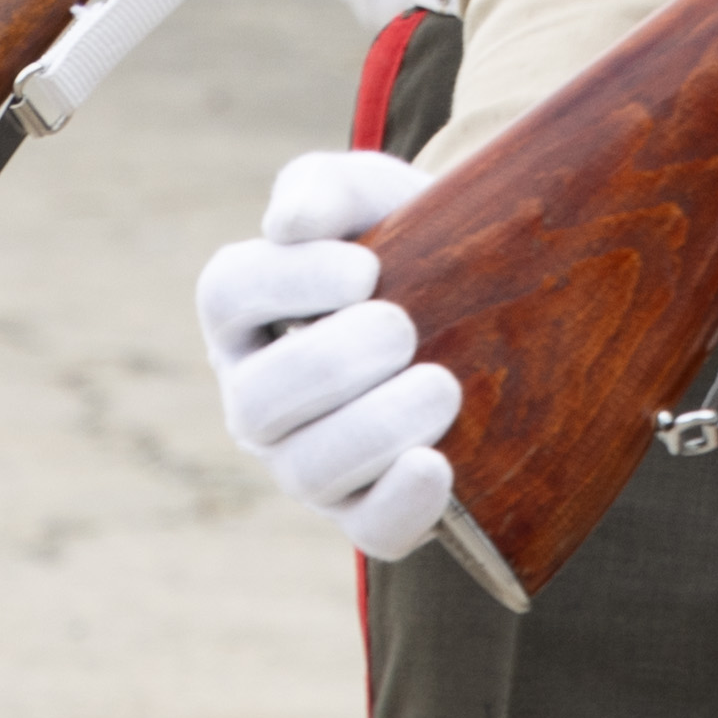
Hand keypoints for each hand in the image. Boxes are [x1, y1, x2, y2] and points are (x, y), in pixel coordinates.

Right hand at [201, 149, 461, 560]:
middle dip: (334, 364)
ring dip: (375, 429)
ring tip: (443, 385)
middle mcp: (259, 396)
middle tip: (403, 328)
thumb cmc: (409, 240)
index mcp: (247, 311)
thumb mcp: (375, 196)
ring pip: (310, 471)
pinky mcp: (368, 509)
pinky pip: (370, 531)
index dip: (289, 283)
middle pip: (260, 401)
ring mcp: (306, 462)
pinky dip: (400, 505)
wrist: (487, 298)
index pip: (229, 294)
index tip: (365, 269)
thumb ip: (326, 187)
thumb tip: (288, 222)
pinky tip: (436, 466)